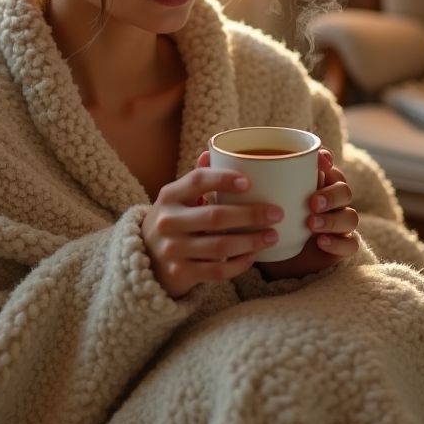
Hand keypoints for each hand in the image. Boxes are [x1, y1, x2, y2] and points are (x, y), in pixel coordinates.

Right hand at [141, 151, 283, 297]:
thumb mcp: (178, 197)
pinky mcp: (180, 273)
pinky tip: (253, 256)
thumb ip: (197, 178)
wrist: (146, 258)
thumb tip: (211, 150)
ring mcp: (173, 249)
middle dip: (250, 215)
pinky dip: (238, 264)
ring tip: (272, 236)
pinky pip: (216, 270)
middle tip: (277, 213)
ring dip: (251, 241)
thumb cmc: (173, 220)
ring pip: (220, 246)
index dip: (224, 179)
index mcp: (169, 195)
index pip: (197, 181)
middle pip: (215, 217)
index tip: (249, 182)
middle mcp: (168, 222)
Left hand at [256, 147, 358, 281]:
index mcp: (314, 183)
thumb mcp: (256, 202)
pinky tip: (321, 242)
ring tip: (311, 224)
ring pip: (350, 217)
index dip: (327, 161)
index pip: (328, 166)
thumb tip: (222, 159)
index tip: (320, 161)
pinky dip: (339, 242)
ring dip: (332, 219)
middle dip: (331, 195)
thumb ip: (249, 182)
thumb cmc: (266, 223)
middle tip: (311, 202)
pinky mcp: (340, 246)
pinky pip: (351, 243)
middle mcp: (330, 201)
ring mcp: (338, 224)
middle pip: (344, 190)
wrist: (272, 258)